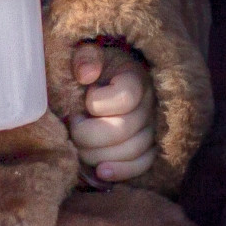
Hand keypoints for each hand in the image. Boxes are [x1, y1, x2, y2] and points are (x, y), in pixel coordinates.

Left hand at [68, 44, 156, 183]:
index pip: (126, 96)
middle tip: (73, 125)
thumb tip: (86, 74)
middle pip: (123, 130)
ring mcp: (153, 128)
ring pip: (130, 151)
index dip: (98, 103)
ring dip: (97, 154)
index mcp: (136, 78)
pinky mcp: (150, 148)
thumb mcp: (88, 54)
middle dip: (89, 134)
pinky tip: (100, 172)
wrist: (108, 84)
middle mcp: (150, 104)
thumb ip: (85, 57)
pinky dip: (120, 172)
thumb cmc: (96, 70)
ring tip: (79, 144)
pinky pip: (142, 165)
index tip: (83, 100)